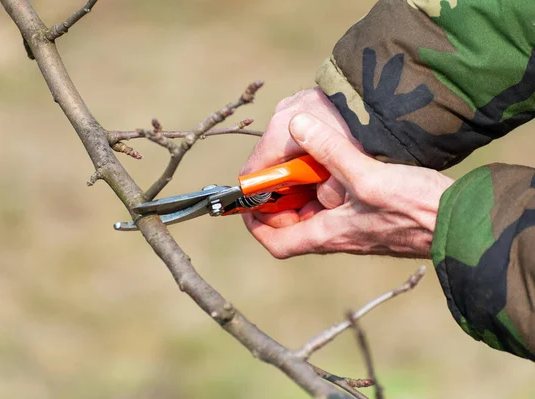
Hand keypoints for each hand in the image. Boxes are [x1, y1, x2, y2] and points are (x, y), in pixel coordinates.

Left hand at [241, 112, 454, 258]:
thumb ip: (331, 150)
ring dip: (308, 188)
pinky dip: (330, 185)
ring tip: (309, 159)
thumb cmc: (415, 208)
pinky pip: (339, 204)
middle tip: (280, 169)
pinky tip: (339, 162)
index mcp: (328, 234)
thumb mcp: (367, 175)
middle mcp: (338, 236)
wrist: (459, 223)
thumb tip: (297, 126)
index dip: (256, 223)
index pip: (277, 241)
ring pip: (317, 211)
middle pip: (294, 223)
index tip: (249, 202)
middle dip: (282, 197)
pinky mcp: (371, 219)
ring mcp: (355, 229)